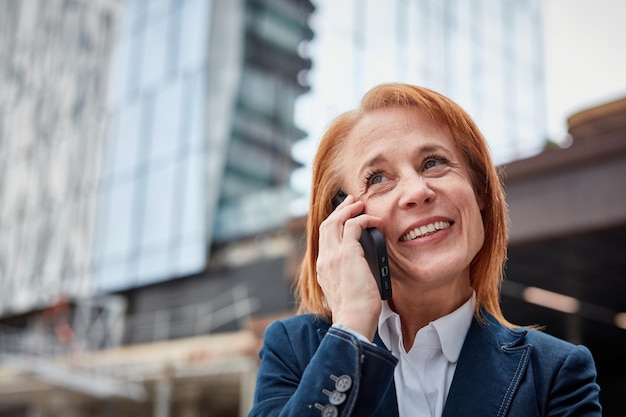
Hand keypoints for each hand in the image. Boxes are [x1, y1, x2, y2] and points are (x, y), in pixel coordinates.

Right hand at [316, 195, 381, 340]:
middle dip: (339, 211)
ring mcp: (333, 256)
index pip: (324, 239)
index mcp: (323, 269)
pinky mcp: (347, 254)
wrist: (353, 321)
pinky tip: (375, 221)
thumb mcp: (346, 292)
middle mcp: (324, 259)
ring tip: (361, 205)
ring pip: (335, 221)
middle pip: (326, 225)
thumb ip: (348, 278)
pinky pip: (354, 226)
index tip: (344, 218)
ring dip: (349, 210)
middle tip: (352, 203)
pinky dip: (364, 219)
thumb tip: (363, 271)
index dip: (334, 225)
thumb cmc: (355, 313)